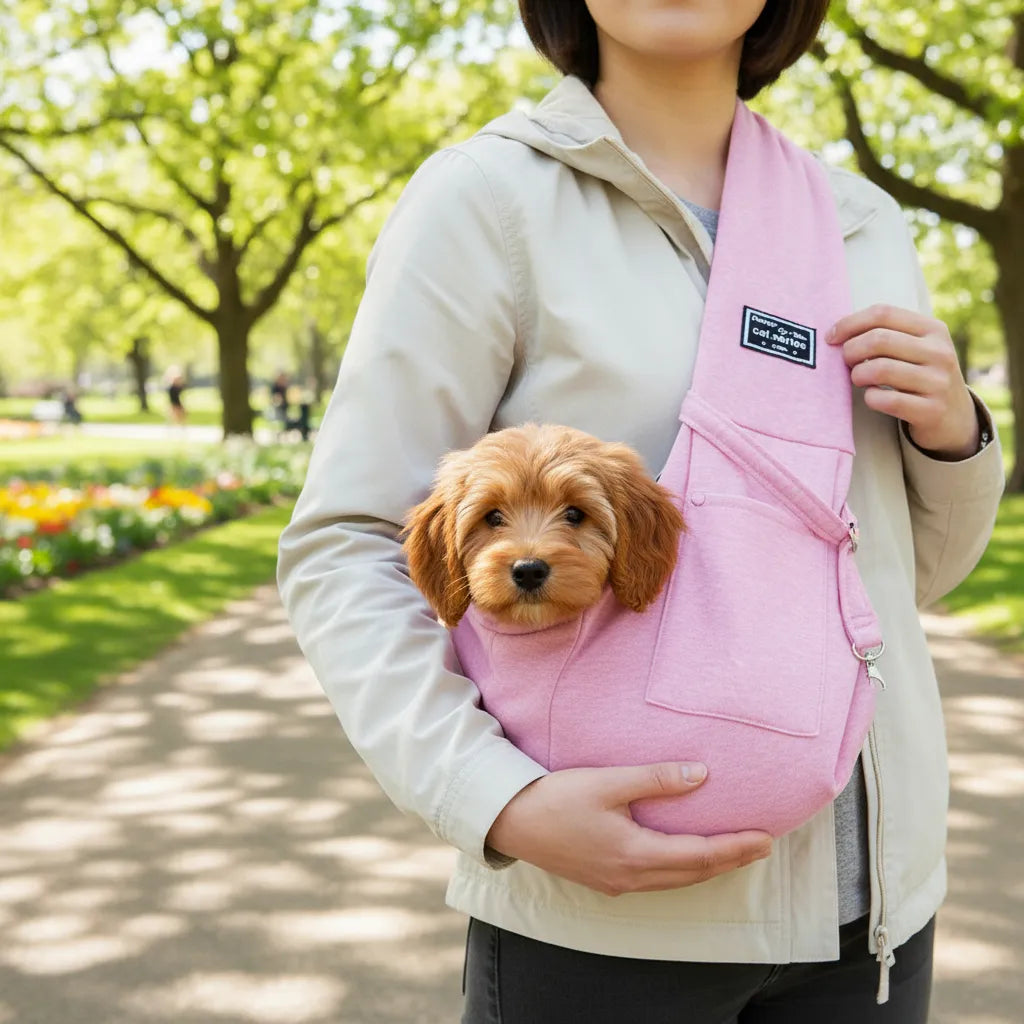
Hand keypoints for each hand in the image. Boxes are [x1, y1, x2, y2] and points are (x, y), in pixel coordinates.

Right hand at [486, 762, 772, 896]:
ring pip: (675, 880)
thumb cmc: (556, 798)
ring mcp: (616, 882)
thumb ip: (656, 779)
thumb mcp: (607, 782)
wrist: (510, 821)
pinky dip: (681, 869)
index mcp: (635, 854)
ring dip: (706, 866)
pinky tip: (684, 857)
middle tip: (761, 846)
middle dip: (729, 860)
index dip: (736, 847)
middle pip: (692, 873)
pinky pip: (656, 880)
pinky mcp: (604, 878)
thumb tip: (702, 775)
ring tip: (732, 852)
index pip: (700, 854)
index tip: (766, 838)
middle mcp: (631, 876)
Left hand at [827, 304, 978, 458]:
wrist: (954, 417)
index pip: (883, 314)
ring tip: (859, 379)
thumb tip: (836, 332)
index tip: (831, 337)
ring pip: (879, 369)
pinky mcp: (931, 410)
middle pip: (878, 340)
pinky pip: (886, 400)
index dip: (850, 323)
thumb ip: (885, 334)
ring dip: (858, 375)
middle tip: (846, 362)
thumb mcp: (915, 347)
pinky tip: (873, 397)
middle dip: (851, 351)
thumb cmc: (920, 375)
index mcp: (933, 329)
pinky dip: (870, 398)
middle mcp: (940, 353)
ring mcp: (938, 382)